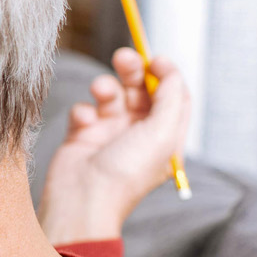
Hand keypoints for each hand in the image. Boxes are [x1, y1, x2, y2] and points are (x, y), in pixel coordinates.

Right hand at [38, 48, 190, 244]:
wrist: (82, 200)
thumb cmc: (125, 174)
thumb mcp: (162, 133)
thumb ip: (171, 97)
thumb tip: (169, 69)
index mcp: (164, 138)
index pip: (173, 97)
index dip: (167, 75)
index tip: (156, 59)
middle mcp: (139, 135)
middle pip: (141, 90)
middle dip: (133, 71)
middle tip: (123, 57)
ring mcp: (110, 134)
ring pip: (112, 95)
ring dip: (106, 87)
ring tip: (100, 91)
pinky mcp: (83, 135)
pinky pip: (84, 109)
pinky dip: (83, 109)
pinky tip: (83, 121)